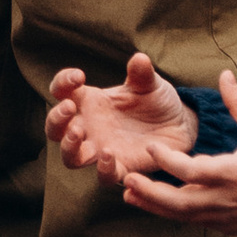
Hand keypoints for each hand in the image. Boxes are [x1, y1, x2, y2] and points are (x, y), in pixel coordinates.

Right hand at [46, 50, 195, 184]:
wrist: (181, 126)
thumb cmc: (157, 101)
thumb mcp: (150, 84)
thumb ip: (142, 74)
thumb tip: (139, 59)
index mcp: (90, 101)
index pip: (61, 92)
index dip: (62, 82)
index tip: (78, 76)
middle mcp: (90, 126)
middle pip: (55, 128)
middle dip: (56, 118)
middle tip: (69, 108)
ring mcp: (102, 148)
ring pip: (70, 157)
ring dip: (68, 146)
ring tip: (79, 132)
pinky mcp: (121, 168)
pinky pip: (104, 177)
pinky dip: (102, 169)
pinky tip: (109, 154)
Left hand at [112, 70, 236, 235]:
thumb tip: (223, 73)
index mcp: (233, 174)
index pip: (190, 171)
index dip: (167, 160)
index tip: (150, 147)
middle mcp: (225, 200)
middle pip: (179, 203)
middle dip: (150, 194)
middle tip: (126, 179)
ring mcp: (226, 218)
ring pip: (184, 216)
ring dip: (156, 207)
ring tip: (130, 194)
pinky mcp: (229, 227)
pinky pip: (196, 221)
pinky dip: (174, 214)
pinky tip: (157, 205)